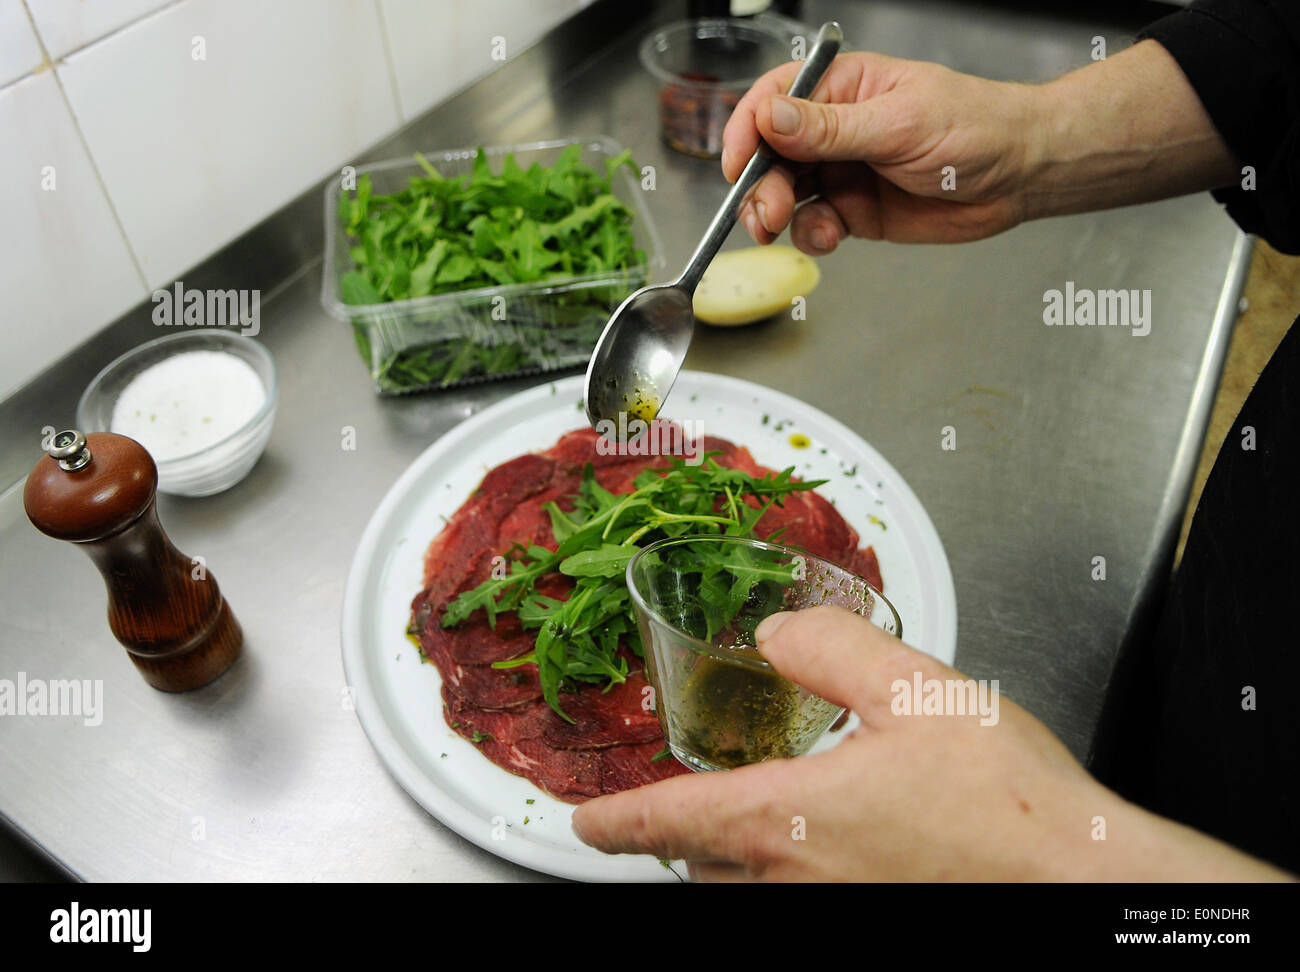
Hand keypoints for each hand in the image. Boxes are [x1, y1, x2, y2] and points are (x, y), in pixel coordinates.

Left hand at [572, 605, 1290, 880]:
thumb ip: (830, 650)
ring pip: (744, 893)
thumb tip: (776, 633)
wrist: (1080, 879)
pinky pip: (793, 903)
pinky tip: (821, 851)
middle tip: (661, 813)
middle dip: (672, 839)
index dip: (618, 820)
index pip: (670, 821)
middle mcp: (798, 884)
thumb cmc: (1008, 804)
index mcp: (791, 822)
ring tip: (733, 828)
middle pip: (700, 867)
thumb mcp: (916, 689)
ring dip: (723, 861)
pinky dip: (775, 877)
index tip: (583, 824)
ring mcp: (834, 912)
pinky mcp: (875, 921)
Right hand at [721, 51, 1041, 250]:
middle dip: (760, 186)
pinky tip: (828, 238)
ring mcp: (842, 171)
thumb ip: (830, 129)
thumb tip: (771, 118)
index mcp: (842, 88)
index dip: (746, 132)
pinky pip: (815, 224)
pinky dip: (811, 236)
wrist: (1019, 175)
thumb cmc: (975, 127)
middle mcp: (834, 129)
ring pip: (786, 193)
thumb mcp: (899, 124)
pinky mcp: (854, 211)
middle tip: (766, 213)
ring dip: (778, 214)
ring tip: (784, 227)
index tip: (737, 166)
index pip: (774, 101)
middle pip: (770, 155)